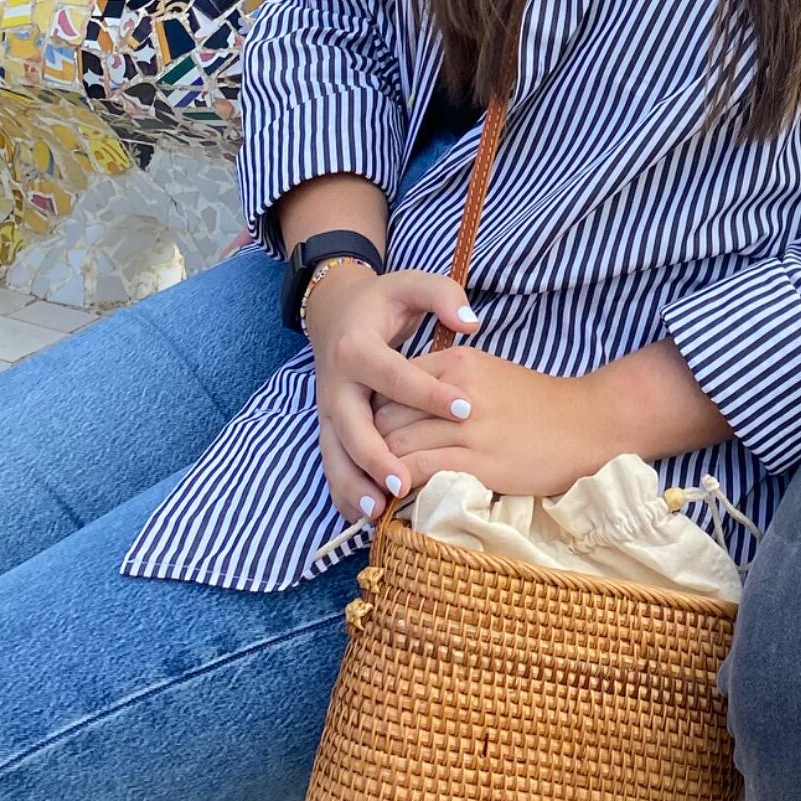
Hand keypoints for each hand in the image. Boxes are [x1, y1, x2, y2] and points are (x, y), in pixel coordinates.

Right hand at [302, 262, 481, 525]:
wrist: (336, 313)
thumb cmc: (384, 302)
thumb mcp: (412, 285)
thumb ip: (443, 296)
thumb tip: (471, 321)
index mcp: (358, 348)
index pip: (395, 376)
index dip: (429, 393)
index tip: (465, 409)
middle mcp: (336, 384)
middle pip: (353, 426)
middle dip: (377, 457)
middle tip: (405, 482)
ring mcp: (328, 411)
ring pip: (335, 455)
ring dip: (354, 485)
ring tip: (380, 511)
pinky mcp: (329, 428)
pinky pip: (332, 465)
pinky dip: (345, 491)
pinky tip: (366, 515)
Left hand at [374, 347, 628, 498]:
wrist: (587, 425)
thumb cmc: (540, 405)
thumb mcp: (490, 377)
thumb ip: (449, 387)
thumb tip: (410, 411)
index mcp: (459, 363)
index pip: (394, 383)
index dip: (374, 412)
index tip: (366, 436)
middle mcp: (456, 391)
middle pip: (387, 414)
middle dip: (368, 444)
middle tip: (358, 468)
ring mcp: (467, 427)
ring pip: (396, 445)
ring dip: (377, 470)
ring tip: (368, 489)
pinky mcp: (476, 462)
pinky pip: (419, 471)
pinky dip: (397, 486)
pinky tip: (392, 499)